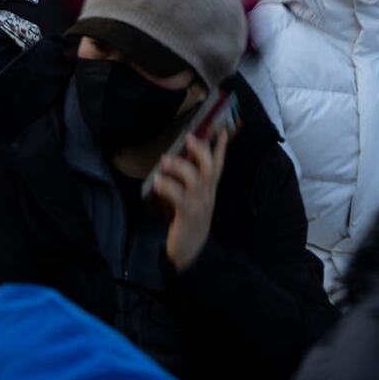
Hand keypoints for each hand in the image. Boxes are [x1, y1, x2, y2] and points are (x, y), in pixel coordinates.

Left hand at [152, 129, 229, 272]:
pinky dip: (168, 187)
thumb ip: (189, 182)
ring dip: (180, 167)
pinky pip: (179, 198)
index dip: (221, 148)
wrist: (190, 251)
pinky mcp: (187, 215)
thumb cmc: (188, 221)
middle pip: (210, 169)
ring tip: (165, 160)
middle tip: (189, 137)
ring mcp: (199, 206)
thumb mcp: (193, 199)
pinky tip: (157, 182)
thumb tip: (175, 158)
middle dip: (202, 151)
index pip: (218, 166)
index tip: (221, 129)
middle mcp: (207, 196)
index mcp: (209, 191)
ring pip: (195, 180)